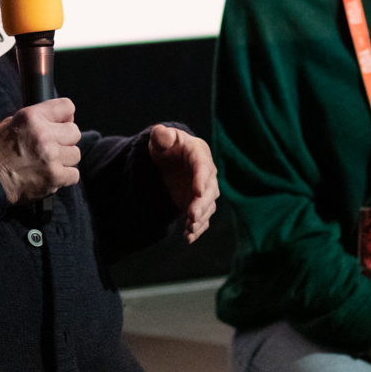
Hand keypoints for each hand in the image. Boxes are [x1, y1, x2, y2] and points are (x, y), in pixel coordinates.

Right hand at [0, 98, 80, 203]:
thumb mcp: (8, 124)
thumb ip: (33, 121)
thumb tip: (53, 121)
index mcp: (32, 117)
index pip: (67, 106)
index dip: (66, 116)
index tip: (61, 124)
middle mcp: (44, 135)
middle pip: (75, 132)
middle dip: (66, 139)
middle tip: (53, 146)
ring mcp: (51, 157)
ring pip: (76, 153)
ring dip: (65, 158)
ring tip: (50, 162)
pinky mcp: (54, 177)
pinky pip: (74, 174)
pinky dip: (65, 176)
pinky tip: (51, 175)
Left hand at [147, 125, 217, 242]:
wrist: (168, 160)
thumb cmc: (166, 146)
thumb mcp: (161, 139)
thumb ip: (161, 136)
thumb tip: (160, 133)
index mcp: (199, 154)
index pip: (203, 167)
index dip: (201, 179)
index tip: (197, 192)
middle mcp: (206, 173)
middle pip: (210, 190)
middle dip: (202, 205)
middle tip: (192, 216)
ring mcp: (203, 190)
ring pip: (207, 207)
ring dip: (200, 219)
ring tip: (189, 230)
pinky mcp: (198, 204)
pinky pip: (202, 218)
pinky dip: (197, 228)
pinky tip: (188, 238)